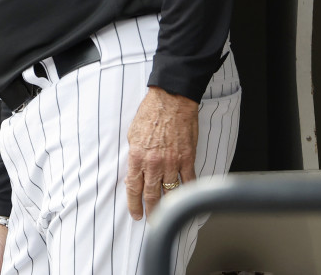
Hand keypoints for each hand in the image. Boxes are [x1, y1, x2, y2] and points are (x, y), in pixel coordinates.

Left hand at [124, 86, 198, 219]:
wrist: (171, 100)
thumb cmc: (151, 113)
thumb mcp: (132, 134)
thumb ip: (134, 155)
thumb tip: (135, 171)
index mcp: (137, 157)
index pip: (133, 187)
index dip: (134, 204)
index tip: (135, 214)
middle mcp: (154, 163)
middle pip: (151, 194)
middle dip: (150, 210)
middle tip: (150, 220)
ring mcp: (172, 162)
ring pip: (170, 192)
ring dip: (167, 205)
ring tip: (165, 213)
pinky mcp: (187, 158)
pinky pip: (188, 181)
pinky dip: (187, 191)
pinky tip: (185, 198)